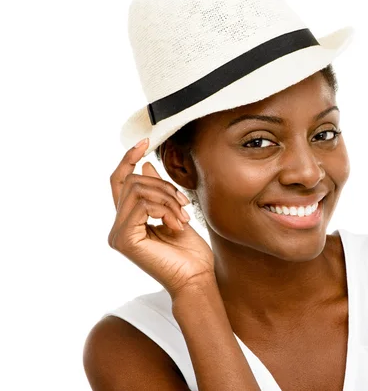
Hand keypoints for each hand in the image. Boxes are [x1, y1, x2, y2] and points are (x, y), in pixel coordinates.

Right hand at [108, 138, 214, 298]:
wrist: (196, 278)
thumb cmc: (190, 253)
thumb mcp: (175, 213)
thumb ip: (157, 192)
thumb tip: (145, 165)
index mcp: (128, 220)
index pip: (119, 181)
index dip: (128, 158)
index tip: (145, 142)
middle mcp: (118, 227)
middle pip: (132, 181)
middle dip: (163, 185)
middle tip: (184, 204)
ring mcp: (118, 234)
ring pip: (137, 190)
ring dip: (167, 198)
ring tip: (183, 217)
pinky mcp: (124, 240)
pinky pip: (143, 205)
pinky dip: (165, 209)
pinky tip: (177, 225)